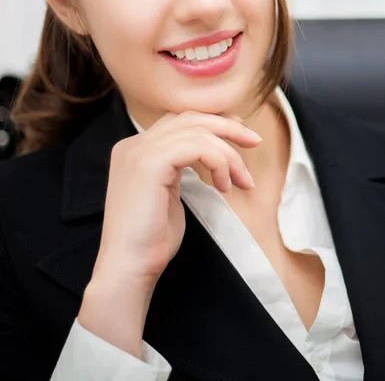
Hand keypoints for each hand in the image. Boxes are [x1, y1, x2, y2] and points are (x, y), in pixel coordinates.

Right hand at [79, 111, 260, 354]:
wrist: (129, 267)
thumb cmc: (152, 239)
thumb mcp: (170, 193)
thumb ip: (181, 167)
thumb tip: (210, 153)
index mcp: (136, 149)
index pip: (179, 120)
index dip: (213, 122)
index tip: (240, 136)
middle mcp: (134, 143)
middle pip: (190, 117)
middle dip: (228, 127)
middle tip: (255, 141)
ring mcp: (139, 150)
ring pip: (198, 131)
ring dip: (229, 154)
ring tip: (242, 181)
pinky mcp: (150, 162)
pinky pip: (198, 146)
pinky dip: (220, 162)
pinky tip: (225, 186)